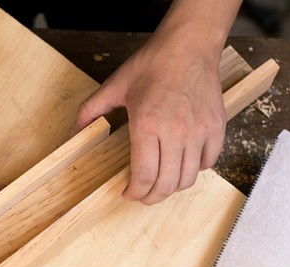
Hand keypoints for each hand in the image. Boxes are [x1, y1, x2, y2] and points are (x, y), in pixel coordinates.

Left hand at [73, 29, 225, 204]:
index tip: (127, 193)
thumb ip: (90, 112)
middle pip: (166, 184)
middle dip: (151, 197)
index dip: (134, 193)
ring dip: (171, 187)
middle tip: (143, 195)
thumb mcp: (114, 86)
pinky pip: (208, 163)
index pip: (144, 176)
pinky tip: (181, 163)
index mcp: (147, 125)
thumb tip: (73, 134)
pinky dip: (194, 169)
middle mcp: (175, 132)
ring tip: (160, 182)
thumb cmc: (152, 65)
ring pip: (187, 178)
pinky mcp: (216, 127)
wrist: (188, 45)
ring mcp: (199, 131)